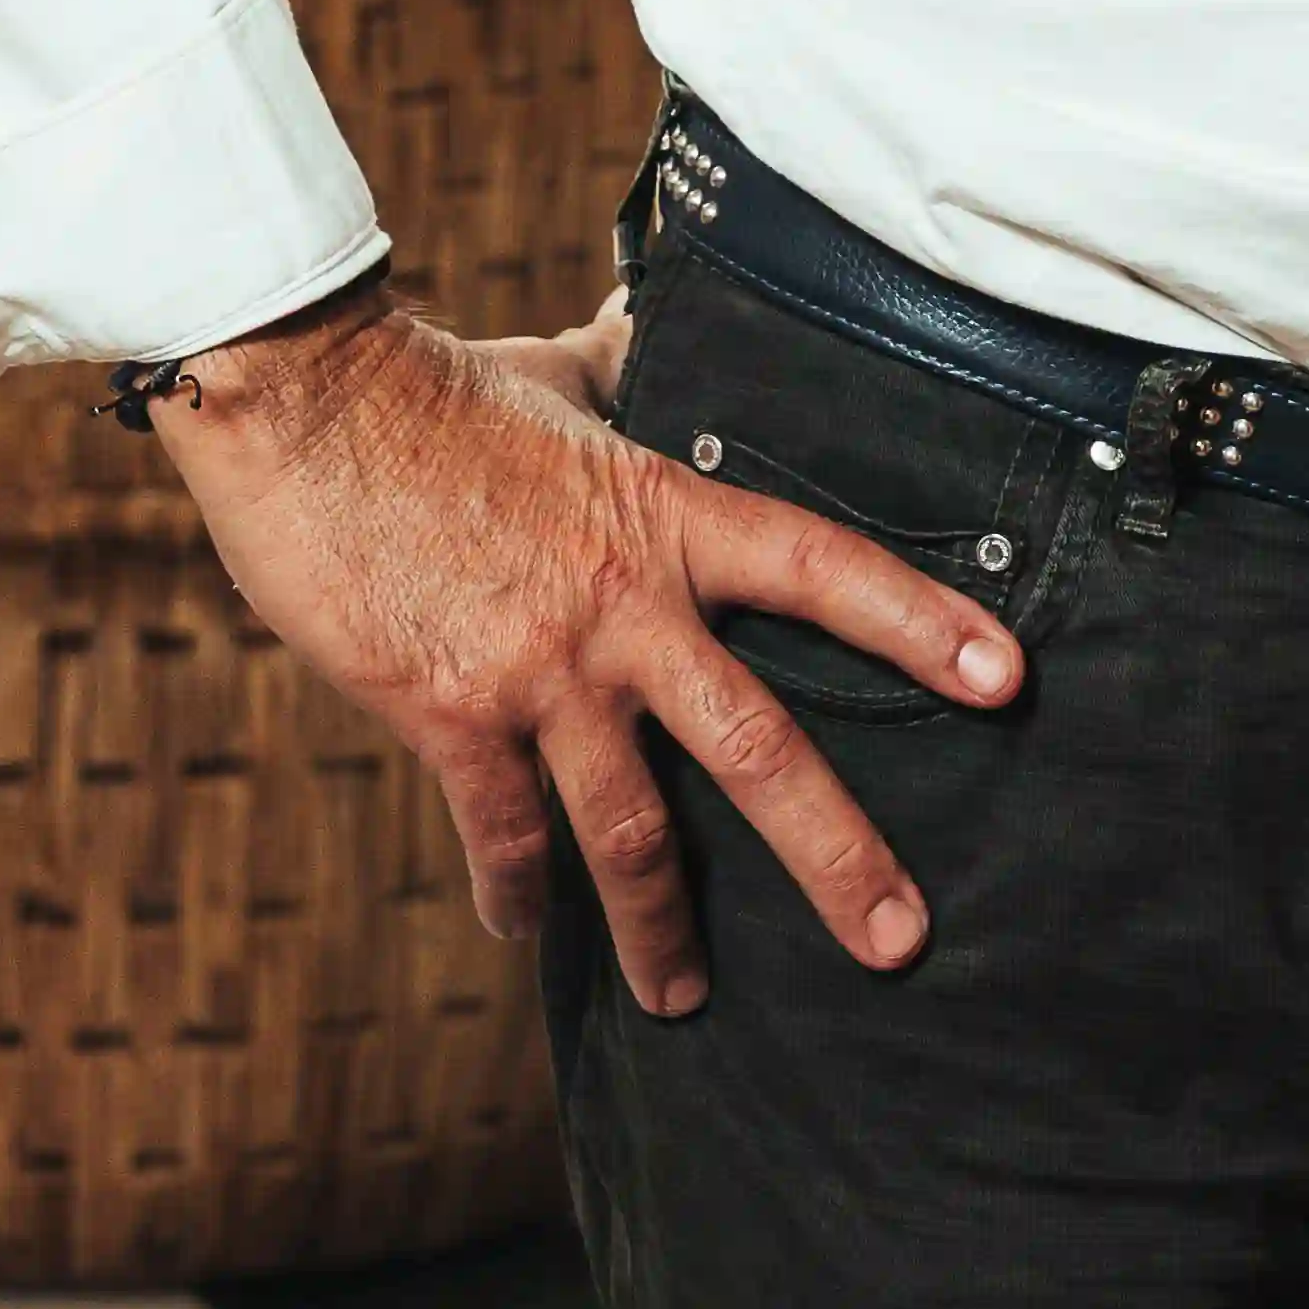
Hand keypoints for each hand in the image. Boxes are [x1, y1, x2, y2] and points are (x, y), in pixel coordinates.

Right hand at [148, 277, 1020, 1016]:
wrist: (304, 404)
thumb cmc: (432, 386)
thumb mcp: (558, 373)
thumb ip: (624, 365)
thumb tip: (653, 310)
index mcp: (666, 518)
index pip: (823, 570)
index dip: (920, 622)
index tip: (1005, 679)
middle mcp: (622, 606)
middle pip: (756, 747)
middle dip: (837, 854)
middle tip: (900, 939)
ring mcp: (538, 668)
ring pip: (629, 827)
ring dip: (662, 926)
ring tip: (685, 998)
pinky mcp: (447, 712)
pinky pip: (500, 829)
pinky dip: (516, 891)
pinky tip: (523, 929)